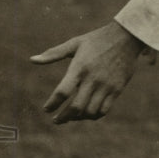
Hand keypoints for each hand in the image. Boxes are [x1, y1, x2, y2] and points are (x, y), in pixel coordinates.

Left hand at [30, 21, 144, 123]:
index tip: (47, 109)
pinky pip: (104, 110)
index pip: (63, 91)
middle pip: (75, 107)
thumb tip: (32, 60)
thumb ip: (53, 53)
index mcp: (79, 67)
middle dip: (63, 117)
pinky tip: (87, 112)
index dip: (52, 103)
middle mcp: (93, 79)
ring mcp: (106, 85)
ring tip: (72, 117)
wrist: (127, 37)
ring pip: (90, 112)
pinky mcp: (117, 89)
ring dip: (78, 117)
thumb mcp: (74, 43)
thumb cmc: (97, 39)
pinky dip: (93, 115)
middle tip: (56, 120)